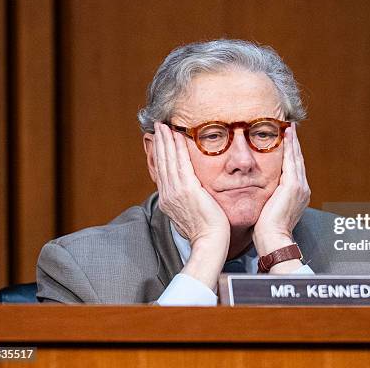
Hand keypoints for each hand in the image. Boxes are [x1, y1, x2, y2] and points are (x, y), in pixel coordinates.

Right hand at [152, 122, 229, 289]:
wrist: (210, 242)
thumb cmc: (208, 231)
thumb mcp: (193, 213)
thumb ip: (189, 200)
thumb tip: (191, 194)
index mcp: (168, 200)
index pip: (162, 171)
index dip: (160, 154)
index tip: (160, 140)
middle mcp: (168, 194)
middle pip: (161, 162)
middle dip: (160, 143)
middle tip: (158, 127)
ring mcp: (176, 192)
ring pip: (168, 160)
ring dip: (166, 141)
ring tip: (164, 126)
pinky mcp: (187, 189)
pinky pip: (180, 163)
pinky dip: (177, 148)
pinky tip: (177, 135)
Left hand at [253, 123, 309, 271]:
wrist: (272, 239)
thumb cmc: (266, 230)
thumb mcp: (268, 209)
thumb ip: (267, 197)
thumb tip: (257, 192)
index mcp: (297, 194)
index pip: (294, 168)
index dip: (291, 153)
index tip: (286, 140)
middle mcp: (302, 188)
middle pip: (297, 160)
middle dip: (294, 143)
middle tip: (290, 127)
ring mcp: (300, 186)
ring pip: (296, 157)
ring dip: (292, 141)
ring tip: (289, 127)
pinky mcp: (293, 185)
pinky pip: (291, 160)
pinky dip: (290, 146)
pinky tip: (286, 135)